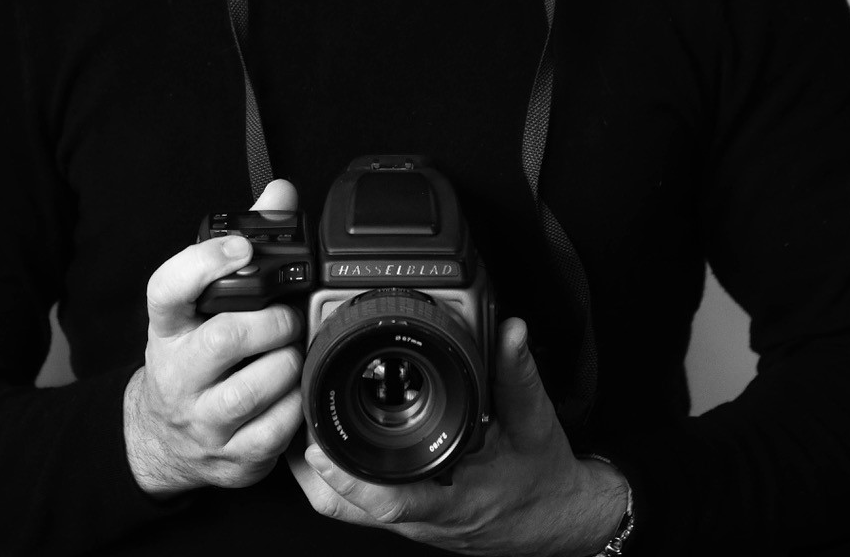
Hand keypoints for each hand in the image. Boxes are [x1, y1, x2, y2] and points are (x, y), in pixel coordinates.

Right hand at [124, 179, 304, 495]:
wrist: (161, 436)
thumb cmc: (194, 353)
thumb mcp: (203, 300)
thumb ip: (240, 244)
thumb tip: (280, 192)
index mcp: (168, 325)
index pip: (168, 288)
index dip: (204, 263)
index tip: (240, 246)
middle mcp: (177, 373)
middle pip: (226, 339)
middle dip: (273, 323)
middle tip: (287, 318)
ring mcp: (201, 419)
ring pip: (256, 388)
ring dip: (289, 363)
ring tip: (291, 352)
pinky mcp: (230, 457)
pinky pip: (277, 430)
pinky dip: (297, 405)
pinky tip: (293, 390)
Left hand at [289, 317, 627, 554]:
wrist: (559, 518)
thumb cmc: (543, 478)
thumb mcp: (536, 421)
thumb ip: (518, 372)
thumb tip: (510, 330)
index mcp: (451, 498)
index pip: (387, 500)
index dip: (346, 478)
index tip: (314, 448)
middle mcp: (425, 515)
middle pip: (349, 509)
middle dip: (312, 472)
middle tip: (290, 423)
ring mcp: (414, 519)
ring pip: (349, 509)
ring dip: (321, 476)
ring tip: (298, 429)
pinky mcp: (412, 514)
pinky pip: (362, 504)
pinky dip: (342, 478)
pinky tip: (332, 445)